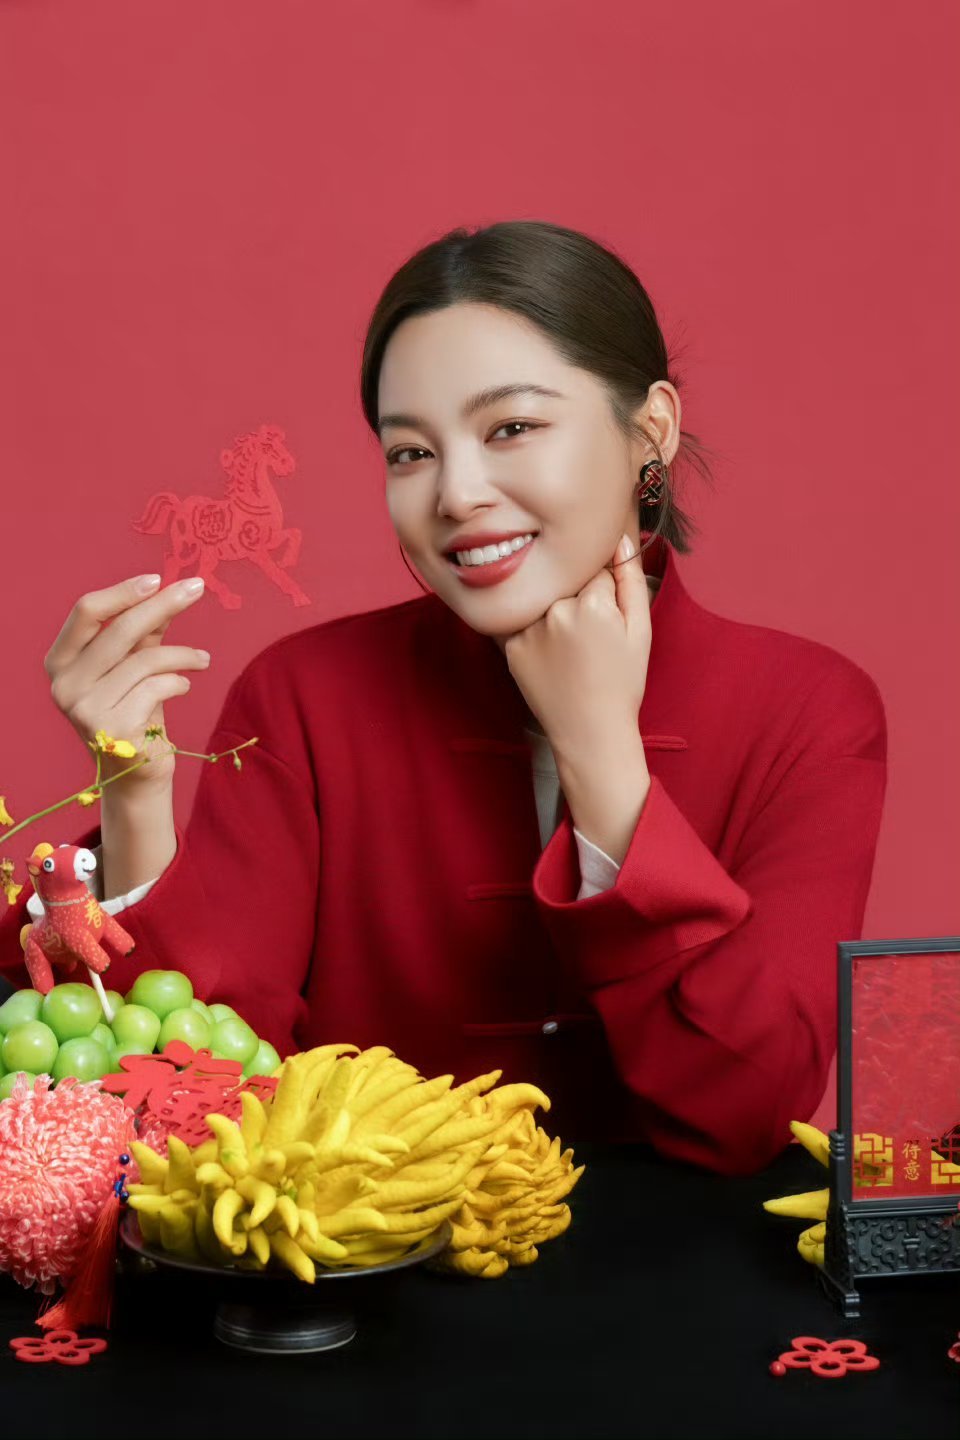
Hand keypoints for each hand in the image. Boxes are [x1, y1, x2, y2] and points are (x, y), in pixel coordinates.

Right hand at [44, 574, 209, 795]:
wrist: (138, 774)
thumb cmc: (136, 713)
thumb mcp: (135, 666)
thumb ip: (145, 632)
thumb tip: (166, 590)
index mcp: (60, 662)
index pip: (86, 612)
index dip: (124, 592)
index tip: (159, 578)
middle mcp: (64, 684)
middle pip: (119, 630)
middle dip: (163, 605)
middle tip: (197, 589)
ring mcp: (84, 708)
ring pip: (144, 659)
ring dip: (183, 654)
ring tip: (203, 659)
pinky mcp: (112, 727)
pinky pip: (156, 687)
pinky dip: (178, 681)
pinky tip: (185, 686)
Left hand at [503, 533, 651, 763]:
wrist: (589, 732)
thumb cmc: (621, 684)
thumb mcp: (640, 631)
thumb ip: (631, 580)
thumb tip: (619, 538)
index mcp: (594, 603)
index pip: (596, 569)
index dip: (605, 593)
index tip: (606, 619)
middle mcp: (557, 610)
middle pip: (567, 582)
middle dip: (578, 599)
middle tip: (588, 640)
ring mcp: (529, 628)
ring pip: (544, 600)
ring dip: (554, 613)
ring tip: (570, 653)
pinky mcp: (510, 645)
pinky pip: (524, 621)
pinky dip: (535, 633)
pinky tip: (552, 659)